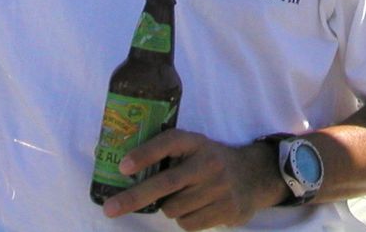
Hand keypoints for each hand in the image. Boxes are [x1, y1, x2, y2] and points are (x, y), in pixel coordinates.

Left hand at [100, 129, 280, 228]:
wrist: (255, 175)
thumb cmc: (211, 162)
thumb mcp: (196, 149)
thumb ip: (171, 156)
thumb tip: (126, 172)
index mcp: (197, 143)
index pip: (170, 142)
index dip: (146, 153)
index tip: (123, 167)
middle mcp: (209, 163)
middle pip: (166, 183)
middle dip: (134, 197)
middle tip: (110, 208)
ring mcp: (219, 187)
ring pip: (174, 208)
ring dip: (168, 208)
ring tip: (180, 198)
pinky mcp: (226, 209)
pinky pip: (188, 224)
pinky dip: (184, 220)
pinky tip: (195, 209)